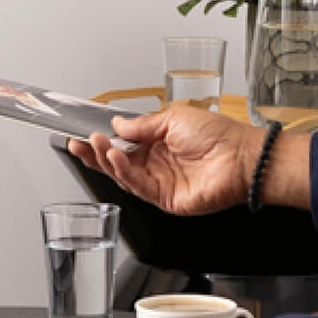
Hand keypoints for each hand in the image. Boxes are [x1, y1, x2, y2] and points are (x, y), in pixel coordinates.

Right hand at [66, 104, 258, 215]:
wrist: (240, 157)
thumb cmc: (218, 135)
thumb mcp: (173, 118)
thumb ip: (142, 125)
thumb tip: (118, 123)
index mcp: (158, 143)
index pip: (122, 144)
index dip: (102, 140)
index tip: (84, 133)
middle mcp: (156, 163)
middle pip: (117, 163)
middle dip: (94, 154)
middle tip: (77, 143)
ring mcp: (159, 182)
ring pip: (123, 175)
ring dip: (107, 160)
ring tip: (97, 143)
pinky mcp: (165, 198)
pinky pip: (137, 186)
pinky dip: (123, 171)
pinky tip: (116, 157)